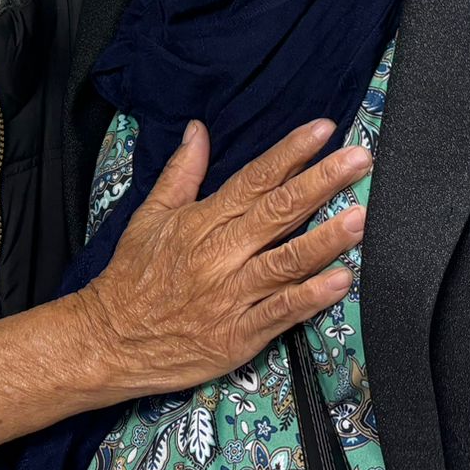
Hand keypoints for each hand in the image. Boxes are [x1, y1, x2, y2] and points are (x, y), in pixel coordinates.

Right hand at [74, 120, 368, 397]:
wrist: (109, 340)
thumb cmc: (131, 276)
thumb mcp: (149, 216)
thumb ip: (181, 173)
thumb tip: (197, 129)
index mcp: (200, 222)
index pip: (253, 179)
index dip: (290, 153)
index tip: (323, 129)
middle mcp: (218, 255)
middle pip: (277, 212)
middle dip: (321, 183)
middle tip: (358, 160)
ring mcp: (230, 297)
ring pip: (285, 262)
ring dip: (325, 239)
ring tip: (360, 218)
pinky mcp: (237, 336)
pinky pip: (280, 314)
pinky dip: (310, 298)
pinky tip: (341, 282)